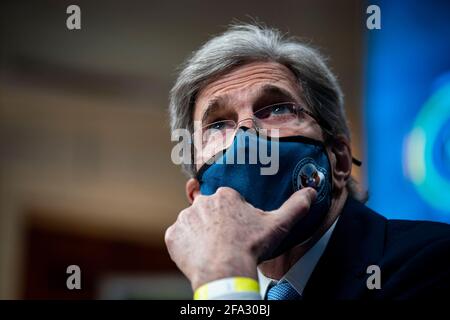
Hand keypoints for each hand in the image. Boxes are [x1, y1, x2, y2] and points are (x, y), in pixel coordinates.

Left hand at [164, 186, 316, 289]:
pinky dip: (186, 244)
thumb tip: (311, 192)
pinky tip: (198, 254)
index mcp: (226, 195)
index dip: (234, 216)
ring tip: (212, 249)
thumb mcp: (278, 224)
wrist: (225, 270)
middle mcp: (202, 202)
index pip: (228, 201)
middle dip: (216, 222)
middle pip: (209, 210)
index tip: (239, 229)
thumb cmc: (250, 246)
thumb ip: (295, 206)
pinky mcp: (173, 235)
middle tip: (226, 240)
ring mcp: (185, 218)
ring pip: (193, 223)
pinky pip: (178, 237)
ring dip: (200, 232)